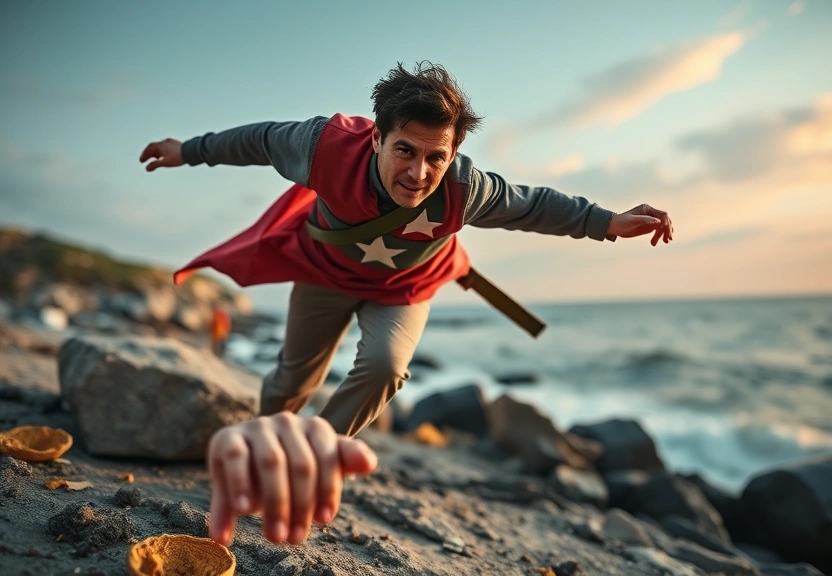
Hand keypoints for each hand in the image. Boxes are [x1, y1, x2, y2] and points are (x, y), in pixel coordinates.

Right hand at [139, 138, 183, 171]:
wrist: (191, 152)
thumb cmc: (178, 157)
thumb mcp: (165, 162)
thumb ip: (155, 165)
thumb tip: (147, 168)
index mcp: (160, 145)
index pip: (149, 148)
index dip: (144, 154)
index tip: (141, 161)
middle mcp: (164, 142)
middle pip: (153, 147)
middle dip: (148, 154)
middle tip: (145, 160)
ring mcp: (171, 142)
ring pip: (160, 147)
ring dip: (155, 153)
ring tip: (154, 159)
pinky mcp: (176, 144)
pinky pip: (166, 147)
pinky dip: (162, 152)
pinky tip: (165, 156)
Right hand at [207, 413, 376, 545]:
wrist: (248, 465)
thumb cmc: (293, 470)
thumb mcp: (321, 467)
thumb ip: (346, 460)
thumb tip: (371, 463)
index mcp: (315, 427)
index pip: (328, 457)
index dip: (328, 489)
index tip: (324, 520)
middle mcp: (287, 421)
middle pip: (301, 463)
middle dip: (300, 504)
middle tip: (295, 538)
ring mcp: (257, 426)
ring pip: (271, 462)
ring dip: (273, 503)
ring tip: (274, 536)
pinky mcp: (227, 436)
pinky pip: (236, 460)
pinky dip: (237, 489)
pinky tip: (240, 514)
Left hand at [607, 204, 673, 245]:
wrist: (615, 227)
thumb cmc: (621, 222)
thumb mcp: (632, 221)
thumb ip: (645, 220)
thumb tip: (658, 221)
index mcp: (647, 209)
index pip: (662, 215)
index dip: (666, 223)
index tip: (666, 232)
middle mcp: (650, 213)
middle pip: (664, 220)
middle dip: (667, 229)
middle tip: (667, 239)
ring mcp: (651, 220)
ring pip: (663, 226)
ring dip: (665, 233)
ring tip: (665, 242)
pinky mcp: (649, 226)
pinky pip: (659, 230)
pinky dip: (661, 235)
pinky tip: (661, 241)